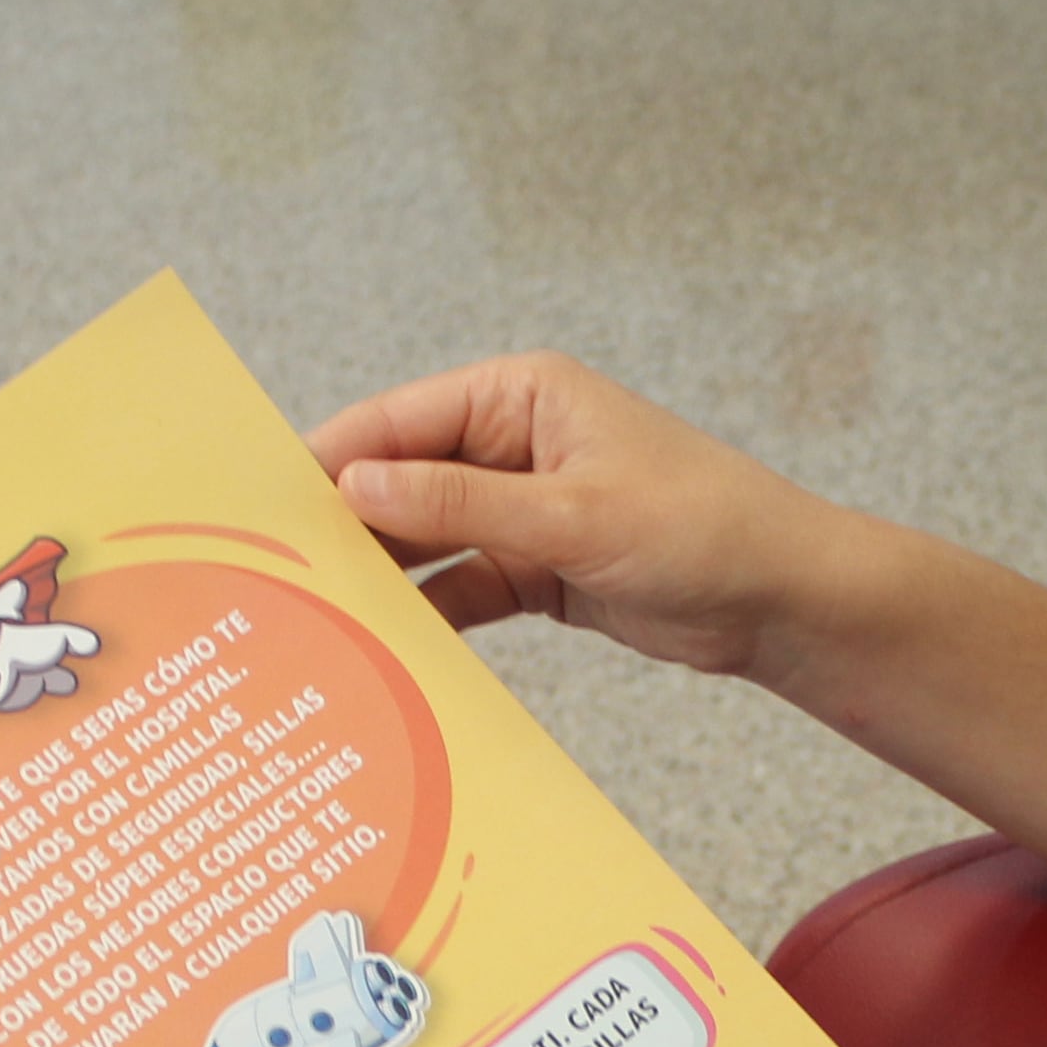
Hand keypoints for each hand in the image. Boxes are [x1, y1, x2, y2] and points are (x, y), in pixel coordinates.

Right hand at [307, 357, 850, 682]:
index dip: (327, 462)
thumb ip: (459, 505)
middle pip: (400, 481)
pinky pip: (459, 588)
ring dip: (379, 577)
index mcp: (519, 396)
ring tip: (309, 620)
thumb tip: (353, 487)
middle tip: (270, 576)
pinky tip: (379, 650)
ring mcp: (520, 509)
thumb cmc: (701, 529)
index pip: (397, 421)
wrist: (785, 599)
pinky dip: (425, 616)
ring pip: (424, 540)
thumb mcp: (571, 516)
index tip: (261, 508)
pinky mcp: (535, 569)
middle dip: (343, 526)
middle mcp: (511, 444)